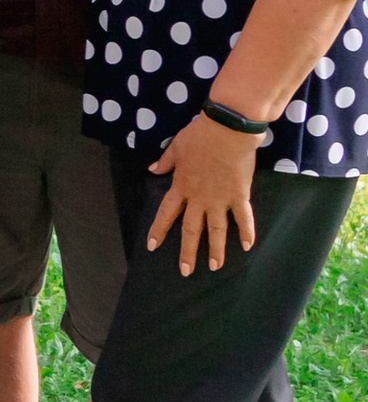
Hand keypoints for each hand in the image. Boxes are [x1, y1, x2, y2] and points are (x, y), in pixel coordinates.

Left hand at [147, 113, 262, 274]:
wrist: (226, 130)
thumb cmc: (199, 136)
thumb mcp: (175, 147)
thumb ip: (165, 162)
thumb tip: (152, 169)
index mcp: (181, 186)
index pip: (166, 213)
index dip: (159, 230)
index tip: (152, 246)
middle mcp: (199, 198)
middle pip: (191, 229)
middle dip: (188, 252)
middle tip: (186, 271)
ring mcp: (220, 199)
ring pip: (217, 229)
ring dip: (216, 249)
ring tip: (216, 267)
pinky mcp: (240, 195)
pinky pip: (244, 218)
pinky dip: (247, 232)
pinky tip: (248, 247)